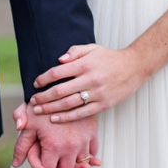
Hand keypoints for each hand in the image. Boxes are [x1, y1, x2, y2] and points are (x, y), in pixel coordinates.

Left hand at [11, 103, 98, 167]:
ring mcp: (84, 141)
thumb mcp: (28, 123)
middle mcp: (71, 147)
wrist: (64, 85)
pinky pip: (92, 152)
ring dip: (73, 166)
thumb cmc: (43, 103)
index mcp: (53, 147)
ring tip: (65, 165)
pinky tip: (79, 154)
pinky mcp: (92, 133)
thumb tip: (16, 164)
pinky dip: (87, 156)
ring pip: (81, 164)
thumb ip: (21, 145)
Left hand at [30, 44, 148, 122]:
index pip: (58, 73)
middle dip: (43, 97)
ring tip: (38, 111)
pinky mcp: (103, 104)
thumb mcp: (92, 48)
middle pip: (60, 91)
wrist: (134, 67)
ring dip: (50, 108)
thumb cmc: (110, 58)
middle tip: (32, 101)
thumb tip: (58, 60)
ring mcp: (97, 93)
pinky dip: (66, 117)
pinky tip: (55, 119)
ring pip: (69, 104)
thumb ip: (74, 51)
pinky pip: (82, 113)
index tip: (36, 83)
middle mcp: (90, 79)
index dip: (43, 79)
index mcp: (85, 64)